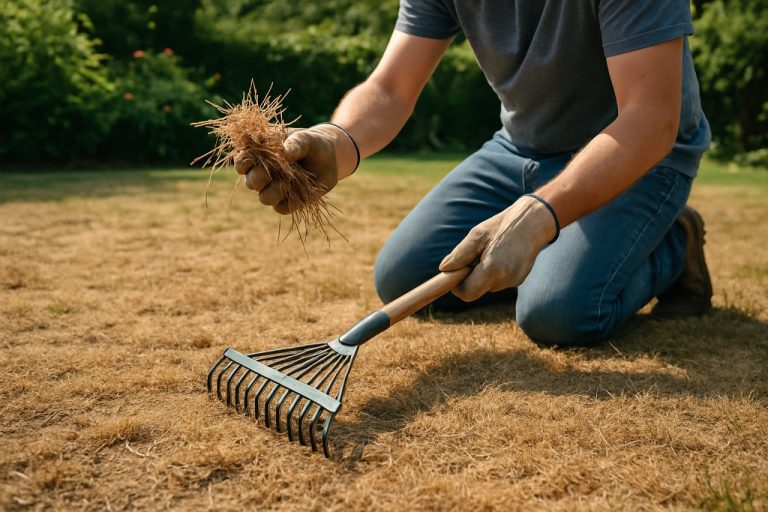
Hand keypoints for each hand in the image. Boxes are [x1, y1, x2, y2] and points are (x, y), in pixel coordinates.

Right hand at [234, 124, 356, 213]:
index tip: (256, 158)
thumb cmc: (312, 143)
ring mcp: (275, 189)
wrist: (330, 157)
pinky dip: (290, 201)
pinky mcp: (289, 202)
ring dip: (275, 191)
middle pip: (250, 183)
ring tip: (289, 180)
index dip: (243, 163)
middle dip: (260, 178)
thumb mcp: (305, 138)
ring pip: (264, 198)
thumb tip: (284, 153)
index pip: (241, 163)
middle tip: (274, 170)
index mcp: (259, 156)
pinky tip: (300, 190)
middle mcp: (263, 175)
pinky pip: (282, 209)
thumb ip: (294, 143)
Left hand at [438, 195, 557, 301]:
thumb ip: (459, 255)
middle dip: (470, 277)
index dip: (457, 286)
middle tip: (474, 255)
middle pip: (477, 290)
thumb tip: (444, 269)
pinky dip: (494, 272)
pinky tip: (500, 254)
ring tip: (490, 251)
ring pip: (487, 285)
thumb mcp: (477, 235)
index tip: (455, 272)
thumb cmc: (503, 226)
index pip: (467, 293)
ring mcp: (514, 281)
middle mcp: (505, 280)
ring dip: (482, 273)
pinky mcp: (519, 279)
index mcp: (492, 270)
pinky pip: (498, 281)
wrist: (534, 221)